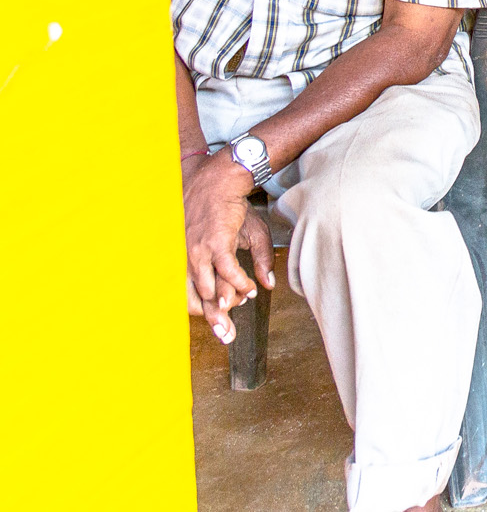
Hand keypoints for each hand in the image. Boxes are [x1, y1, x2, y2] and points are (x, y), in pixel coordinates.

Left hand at [183, 152, 270, 342]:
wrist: (220, 180)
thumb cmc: (227, 208)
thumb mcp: (244, 236)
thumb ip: (258, 262)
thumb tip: (267, 285)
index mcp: (189, 262)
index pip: (192, 297)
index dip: (209, 316)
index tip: (224, 330)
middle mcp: (188, 261)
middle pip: (196, 302)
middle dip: (214, 320)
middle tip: (227, 336)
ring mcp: (199, 254)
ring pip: (210, 292)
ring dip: (229, 301)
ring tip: (242, 301)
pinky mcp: (214, 244)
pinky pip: (227, 273)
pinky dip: (239, 284)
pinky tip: (250, 288)